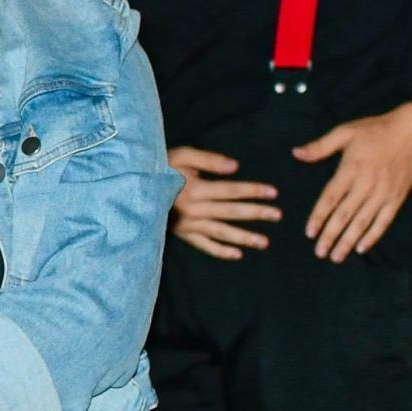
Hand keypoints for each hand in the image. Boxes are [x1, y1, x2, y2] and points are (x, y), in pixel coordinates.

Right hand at [167, 146, 280, 260]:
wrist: (133, 188)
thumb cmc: (160, 168)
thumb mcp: (182, 155)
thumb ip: (208, 159)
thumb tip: (235, 168)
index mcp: (196, 189)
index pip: (231, 190)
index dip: (253, 191)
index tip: (273, 193)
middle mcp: (195, 209)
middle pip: (231, 212)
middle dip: (256, 213)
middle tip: (278, 216)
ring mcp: (188, 225)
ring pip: (221, 232)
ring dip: (243, 237)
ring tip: (264, 242)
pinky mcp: (182, 234)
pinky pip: (203, 245)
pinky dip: (220, 251)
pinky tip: (237, 255)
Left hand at [292, 103, 411, 261]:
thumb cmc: (375, 130)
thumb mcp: (345, 132)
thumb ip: (320, 146)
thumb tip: (296, 153)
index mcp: (351, 168)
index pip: (331, 198)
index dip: (319, 216)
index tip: (309, 232)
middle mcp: (367, 184)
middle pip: (345, 215)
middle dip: (331, 235)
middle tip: (319, 252)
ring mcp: (383, 193)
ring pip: (363, 222)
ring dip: (348, 241)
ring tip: (336, 256)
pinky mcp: (396, 198)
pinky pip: (383, 222)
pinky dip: (372, 236)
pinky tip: (361, 248)